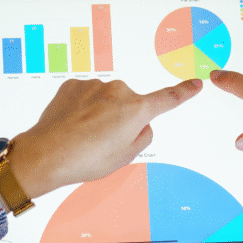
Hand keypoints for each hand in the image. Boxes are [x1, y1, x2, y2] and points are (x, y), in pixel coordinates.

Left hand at [7, 78, 202, 197]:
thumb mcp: (125, 157)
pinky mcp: (73, 85)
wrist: (45, 155)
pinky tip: (72, 125)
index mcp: (136, 110)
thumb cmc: (86, 159)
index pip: (168, 99)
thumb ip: (143, 136)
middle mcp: (118, 91)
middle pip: (130, 104)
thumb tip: (141, 123)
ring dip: (99, 113)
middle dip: (122, 118)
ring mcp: (94, 86)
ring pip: (106, 100)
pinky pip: (86, 96)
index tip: (196, 84)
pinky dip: (82, 108)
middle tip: (103, 141)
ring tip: (84, 135)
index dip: (184, 92)